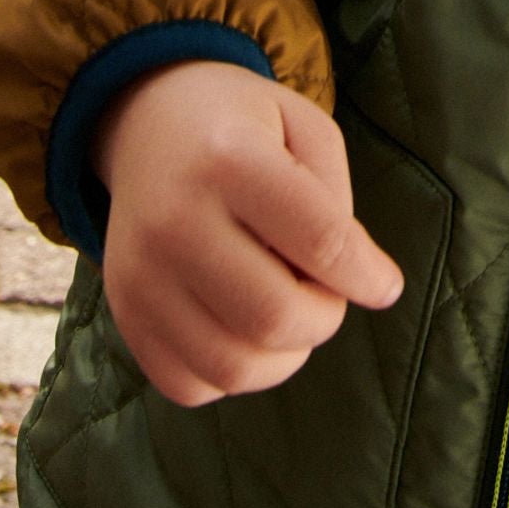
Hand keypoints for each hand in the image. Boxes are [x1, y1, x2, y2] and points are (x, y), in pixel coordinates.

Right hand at [93, 60, 402, 407]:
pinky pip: (190, 385)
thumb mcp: (304, 127)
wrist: (147, 122)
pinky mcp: (123, 310)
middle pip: (274, 317)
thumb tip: (363, 285)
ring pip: (234, 366)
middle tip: (326, 293)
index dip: (366, 276)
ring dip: (284, 356)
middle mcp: (174, 218)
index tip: (385, 285)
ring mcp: (140, 272)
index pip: (320, 242)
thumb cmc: (245, 127)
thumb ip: (336, 203)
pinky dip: (234, 374)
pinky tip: (243, 329)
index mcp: (231, 158)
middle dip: (324, 319)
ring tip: (289, 313)